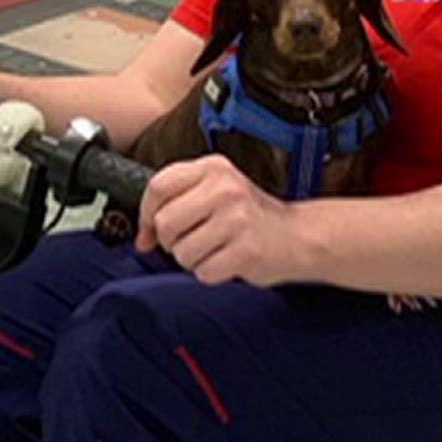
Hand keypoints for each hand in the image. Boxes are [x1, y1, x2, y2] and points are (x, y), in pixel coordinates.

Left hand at [136, 155, 308, 286]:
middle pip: (165, 223)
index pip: (158, 187)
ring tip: (217, 249)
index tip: (150, 231)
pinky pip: (203, 272)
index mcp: (213, 168)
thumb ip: (176, 203)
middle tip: (194, 241)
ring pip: (181, 252)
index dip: (146, 215)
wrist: (299, 236)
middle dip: (172, 242)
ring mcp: (237, 218)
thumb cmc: (251, 217)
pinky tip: (230, 261)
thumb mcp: (215, 192)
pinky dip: (212, 273)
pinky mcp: (246, 250)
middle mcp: (225, 188)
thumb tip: (142, 238)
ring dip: (194, 260)